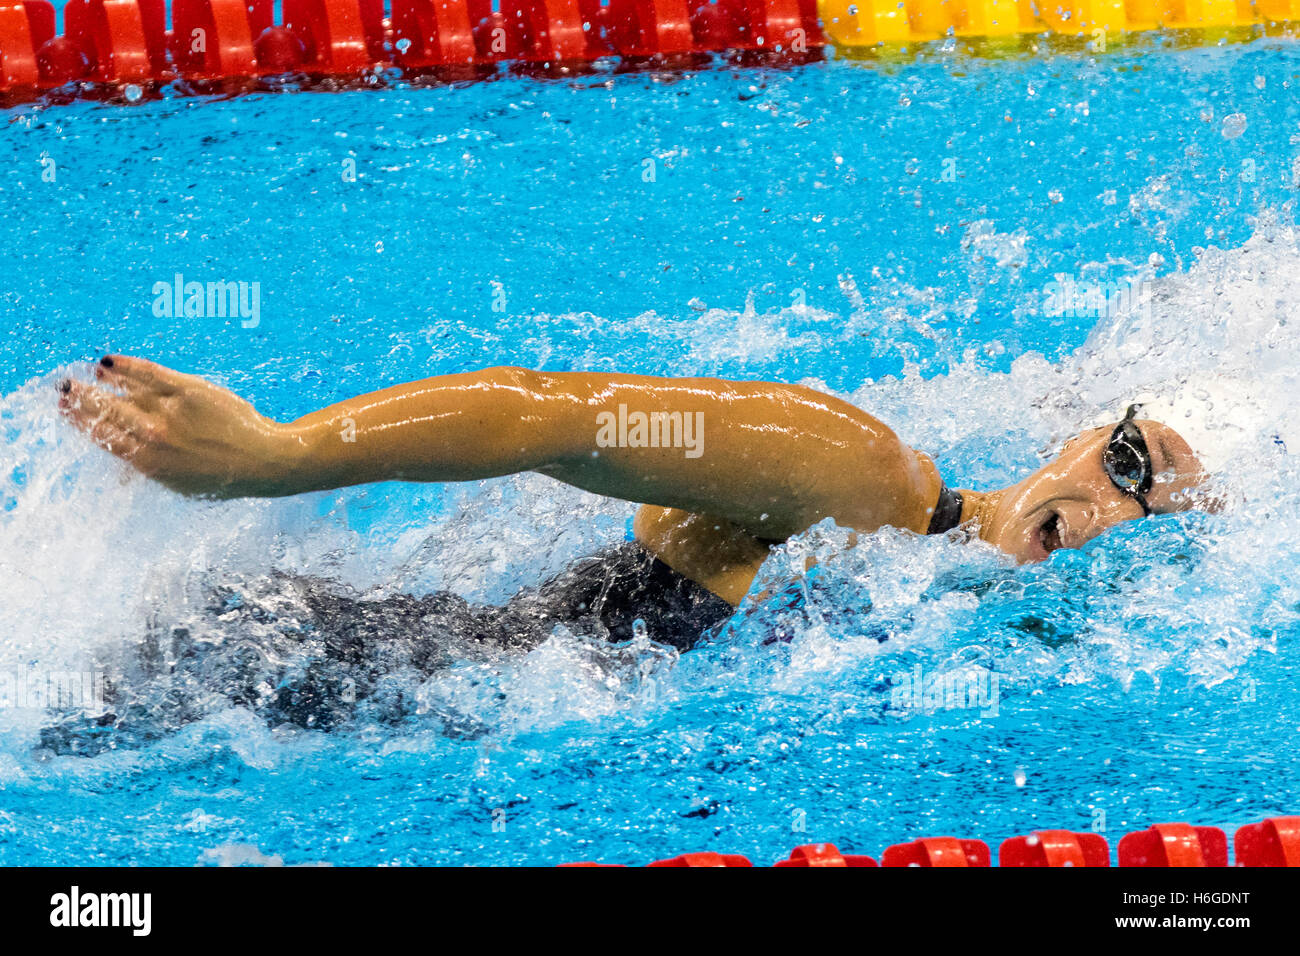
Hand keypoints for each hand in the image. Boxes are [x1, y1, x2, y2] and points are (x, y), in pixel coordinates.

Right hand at [58, 355, 301, 497]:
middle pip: (104, 411)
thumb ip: (147, 471)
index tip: (63, 409)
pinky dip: (126, 366)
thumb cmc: (221, 475)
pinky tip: (109, 362)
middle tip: (64, 389)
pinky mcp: (189, 390)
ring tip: (87, 374)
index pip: (101, 436)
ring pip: (123, 390)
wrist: (264, 460)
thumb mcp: (178, 483)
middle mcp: (154, 435)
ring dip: (99, 381)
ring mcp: (170, 411)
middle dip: (80, 399)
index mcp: (147, 462)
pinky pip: (149, 372)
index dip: (78, 420)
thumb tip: (118, 476)